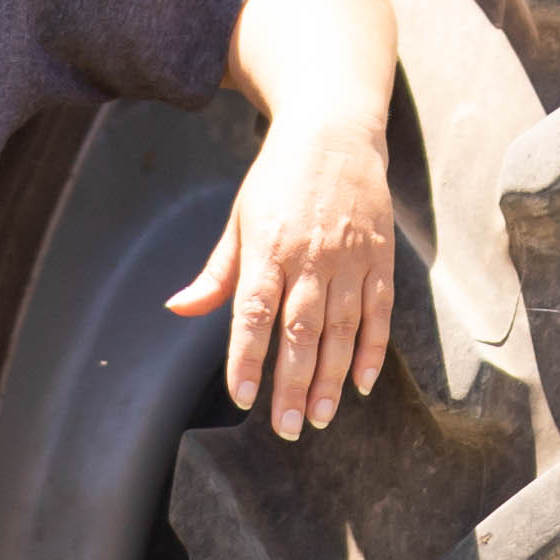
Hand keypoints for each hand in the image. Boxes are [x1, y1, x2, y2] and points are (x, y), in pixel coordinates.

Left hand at [170, 116, 398, 438]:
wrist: (335, 132)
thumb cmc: (278, 180)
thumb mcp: (239, 219)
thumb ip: (216, 273)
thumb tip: (178, 309)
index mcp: (267, 248)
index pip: (254, 313)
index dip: (248, 357)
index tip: (243, 397)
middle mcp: (310, 257)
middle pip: (300, 331)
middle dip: (292, 384)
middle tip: (286, 427)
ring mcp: (349, 259)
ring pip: (341, 329)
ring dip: (330, 378)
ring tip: (319, 416)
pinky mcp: (380, 258)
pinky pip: (378, 313)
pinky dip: (372, 350)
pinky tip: (361, 383)